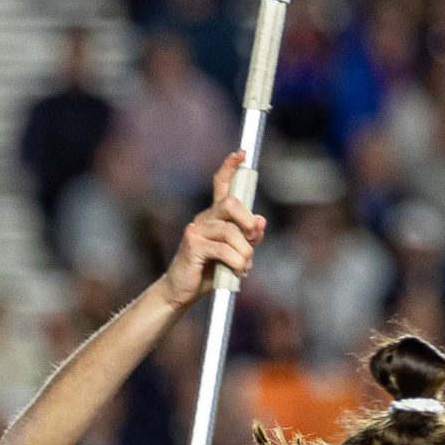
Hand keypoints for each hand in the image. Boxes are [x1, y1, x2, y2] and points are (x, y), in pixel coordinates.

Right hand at [160, 152, 265, 307]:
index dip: (230, 167)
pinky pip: (223, 249)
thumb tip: (261, 221)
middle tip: (253, 238)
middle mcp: (204, 218)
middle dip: (247, 221)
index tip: (241, 153)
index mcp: (214, 217)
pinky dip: (236, 262)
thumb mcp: (235, 253)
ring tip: (245, 267)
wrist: (184, 291)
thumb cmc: (210, 271)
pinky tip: (238, 272)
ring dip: (244, 252)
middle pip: (230, 203)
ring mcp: (196, 229)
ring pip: (230, 231)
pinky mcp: (192, 244)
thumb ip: (248, 238)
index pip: (221, 185)